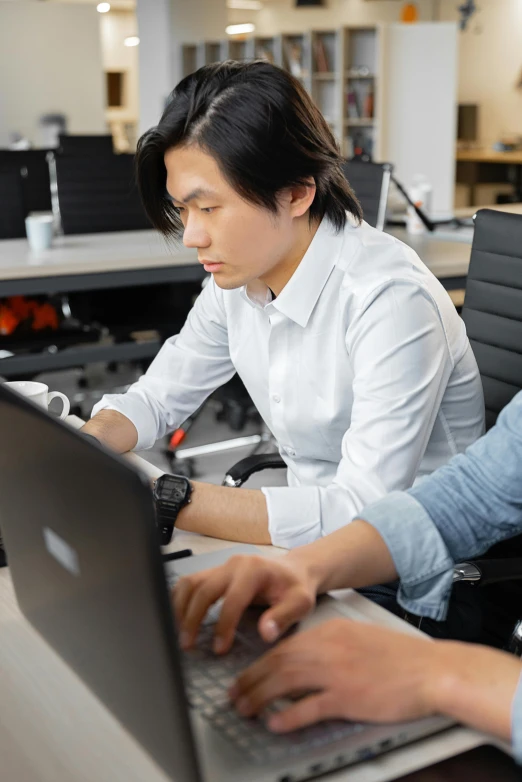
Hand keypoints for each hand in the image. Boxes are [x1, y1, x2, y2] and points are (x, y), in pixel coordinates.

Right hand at [172, 554, 317, 653]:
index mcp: (254, 570)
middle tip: (188, 645)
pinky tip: (179, 619)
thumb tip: (266, 633)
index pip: (232, 599)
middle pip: (204, 589)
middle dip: (193, 618)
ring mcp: (222, 566)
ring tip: (179, 634)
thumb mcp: (301, 603)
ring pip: (190, 583)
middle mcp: (234, 564)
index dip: (223, 625)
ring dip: (180, 608)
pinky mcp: (215, 572)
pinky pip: (190, 582)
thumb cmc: (296, 587)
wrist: (293, 570)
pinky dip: (179, 599)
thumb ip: (284, 617)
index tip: (220, 649)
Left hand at [230, 618, 437, 732]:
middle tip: (234, 696)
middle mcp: (328, 647)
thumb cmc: (400, 658)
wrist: (432, 669)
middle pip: (277, 663)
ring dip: (259, 697)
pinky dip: (288, 717)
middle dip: (251, 680)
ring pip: (285, 682)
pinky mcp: (348, 696)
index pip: (284, 647)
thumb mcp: (358, 640)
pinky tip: (275, 724)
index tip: (246, 676)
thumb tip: (302, 664)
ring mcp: (337, 672)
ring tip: (244, 710)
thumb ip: (329, 648)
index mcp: (330, 631)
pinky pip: (309, 707)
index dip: (259, 664)